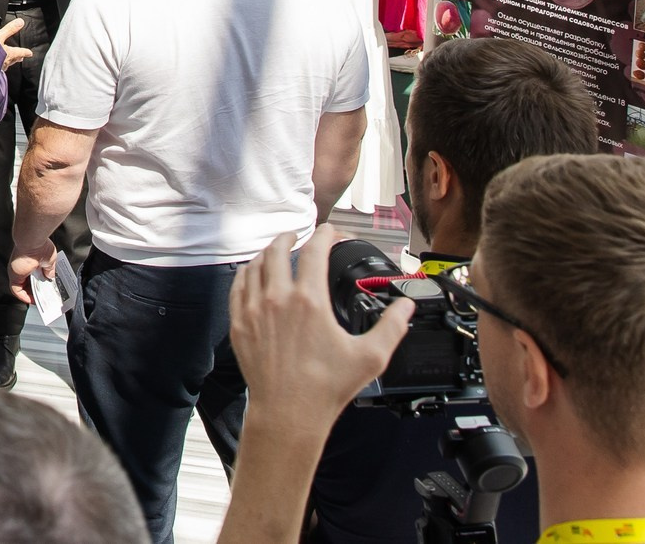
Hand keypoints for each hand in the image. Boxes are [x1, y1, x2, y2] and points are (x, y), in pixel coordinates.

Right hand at [0, 15, 32, 66]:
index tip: (30, 53)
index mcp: (8, 53)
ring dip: (9, 63)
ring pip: (6, 65)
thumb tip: (20, 22)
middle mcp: (5, 62)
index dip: (25, 51)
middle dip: (17, 58)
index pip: (19, 52)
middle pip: (13, 59)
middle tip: (21, 58)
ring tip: (9, 62)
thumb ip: (9, 29)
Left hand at [7, 239, 56, 305]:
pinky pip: (17, 290)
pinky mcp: (14, 276)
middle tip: (43, 297)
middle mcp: (21, 267)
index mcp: (29, 262)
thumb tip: (50, 278)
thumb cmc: (40, 246)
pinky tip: (32, 300)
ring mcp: (17, 271)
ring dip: (30, 295)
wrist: (33, 241)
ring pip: (21, 288)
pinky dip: (24, 297)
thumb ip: (49, 270)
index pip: (32, 277)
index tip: (44, 291)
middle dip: (35, 292)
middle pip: (27, 283)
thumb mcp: (49, 261)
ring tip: (40, 300)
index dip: (37, 285)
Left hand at [229, 232, 414, 441]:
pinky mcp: (239, 324)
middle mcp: (277, 298)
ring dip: (267, 253)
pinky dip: (246, 273)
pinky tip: (252, 274)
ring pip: (255, 265)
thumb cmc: (327, 387)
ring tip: (276, 251)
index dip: (325, 235)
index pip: (315, 251)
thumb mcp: (370, 356)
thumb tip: (406, 307)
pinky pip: (238, 286)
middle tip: (298, 236)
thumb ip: (392, 327)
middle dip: (290, 237)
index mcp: (309, 300)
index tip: (331, 232)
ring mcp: (254, 310)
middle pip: (278, 250)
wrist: (288, 413)